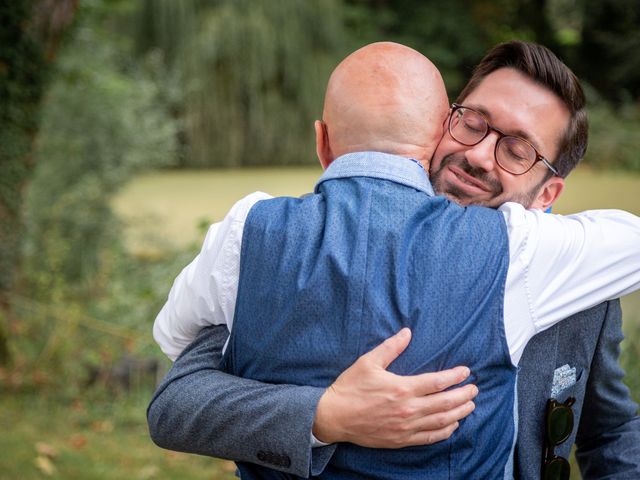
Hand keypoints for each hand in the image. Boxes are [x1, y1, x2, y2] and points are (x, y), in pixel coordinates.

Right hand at [312, 328, 476, 447]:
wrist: (334, 416)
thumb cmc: (350, 387)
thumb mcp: (368, 362)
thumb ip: (390, 347)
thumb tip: (407, 332)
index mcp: (402, 388)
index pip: (437, 382)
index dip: (455, 376)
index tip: (465, 371)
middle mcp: (408, 409)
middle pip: (445, 403)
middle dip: (464, 395)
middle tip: (474, 389)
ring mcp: (405, 427)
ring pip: (441, 421)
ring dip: (459, 413)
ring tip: (470, 405)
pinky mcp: (400, 439)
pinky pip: (429, 437)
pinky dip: (444, 431)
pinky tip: (452, 425)